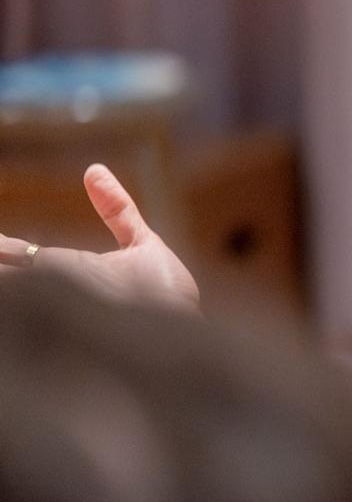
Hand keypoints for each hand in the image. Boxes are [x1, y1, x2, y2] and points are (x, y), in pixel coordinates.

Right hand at [0, 164, 200, 310]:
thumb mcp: (143, 244)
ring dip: (6, 266)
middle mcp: (53, 286)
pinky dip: (11, 271)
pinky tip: (6, 264)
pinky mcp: (58, 312)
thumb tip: (93, 170)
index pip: (14, 254)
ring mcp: (54, 301)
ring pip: (15, 289)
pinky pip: (21, 300)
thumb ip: (118, 211)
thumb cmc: (167, 296)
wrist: (184, 331)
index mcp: (65, 270)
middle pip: (7, 267)